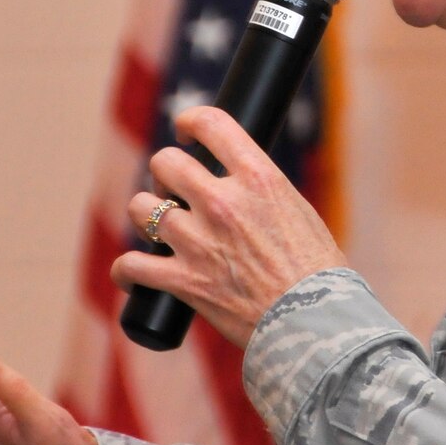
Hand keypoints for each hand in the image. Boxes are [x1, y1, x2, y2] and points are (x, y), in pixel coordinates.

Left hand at [113, 106, 347, 348]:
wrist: (316, 323)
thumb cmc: (318, 272)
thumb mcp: (298, 212)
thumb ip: (262, 193)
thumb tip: (237, 186)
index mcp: (258, 178)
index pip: (211, 124)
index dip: (190, 121)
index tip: (185, 131)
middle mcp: (223, 202)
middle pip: (166, 162)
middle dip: (166, 173)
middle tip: (175, 189)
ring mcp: (198, 241)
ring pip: (141, 208)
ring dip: (145, 214)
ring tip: (158, 226)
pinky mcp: (183, 281)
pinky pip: (131, 265)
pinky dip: (127, 271)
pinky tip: (131, 273)